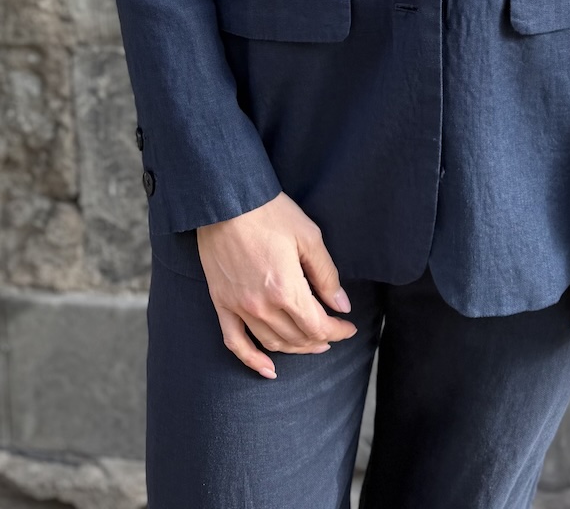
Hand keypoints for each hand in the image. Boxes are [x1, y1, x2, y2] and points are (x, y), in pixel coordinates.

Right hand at [196, 192, 357, 377]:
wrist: (225, 200)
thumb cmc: (269, 212)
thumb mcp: (308, 236)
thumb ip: (326, 274)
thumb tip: (341, 305)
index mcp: (286, 289)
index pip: (318, 326)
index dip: (337, 331)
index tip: (348, 327)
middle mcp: (262, 306)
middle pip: (297, 338)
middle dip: (320, 339)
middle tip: (332, 333)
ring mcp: (239, 307)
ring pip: (272, 343)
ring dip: (295, 348)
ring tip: (310, 343)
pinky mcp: (221, 303)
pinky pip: (235, 342)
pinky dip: (252, 360)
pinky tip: (268, 369)